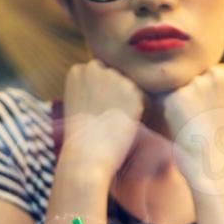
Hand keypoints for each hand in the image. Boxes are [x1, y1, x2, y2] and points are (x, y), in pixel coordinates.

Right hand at [62, 59, 144, 175]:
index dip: (101, 95)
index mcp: (78, 70)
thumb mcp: (78, 103)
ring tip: (113, 123)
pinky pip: (145, 100)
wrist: (87, 156)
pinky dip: (140, 114)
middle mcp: (95, 68)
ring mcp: (115, 78)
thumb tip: (115, 83)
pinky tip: (124, 126)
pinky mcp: (132, 91)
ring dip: (129, 104)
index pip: (100, 75)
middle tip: (106, 119)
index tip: (93, 112)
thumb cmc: (81, 137)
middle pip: (117, 78)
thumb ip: (92, 87)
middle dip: (117, 95)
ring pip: (131, 88)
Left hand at [159, 63, 223, 191]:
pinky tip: (179, 125)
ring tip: (192, 123)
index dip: (203, 96)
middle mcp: (218, 73)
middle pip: (187, 76)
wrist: (215, 167)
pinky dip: (163, 112)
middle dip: (189, 97)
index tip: (216, 114)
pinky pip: (158, 97)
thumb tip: (159, 67)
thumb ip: (204, 79)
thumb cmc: (215, 137)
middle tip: (202, 121)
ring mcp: (197, 84)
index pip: (204, 72)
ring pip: (172, 85)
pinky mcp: (176, 97)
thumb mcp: (220, 100)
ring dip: (174, 102)